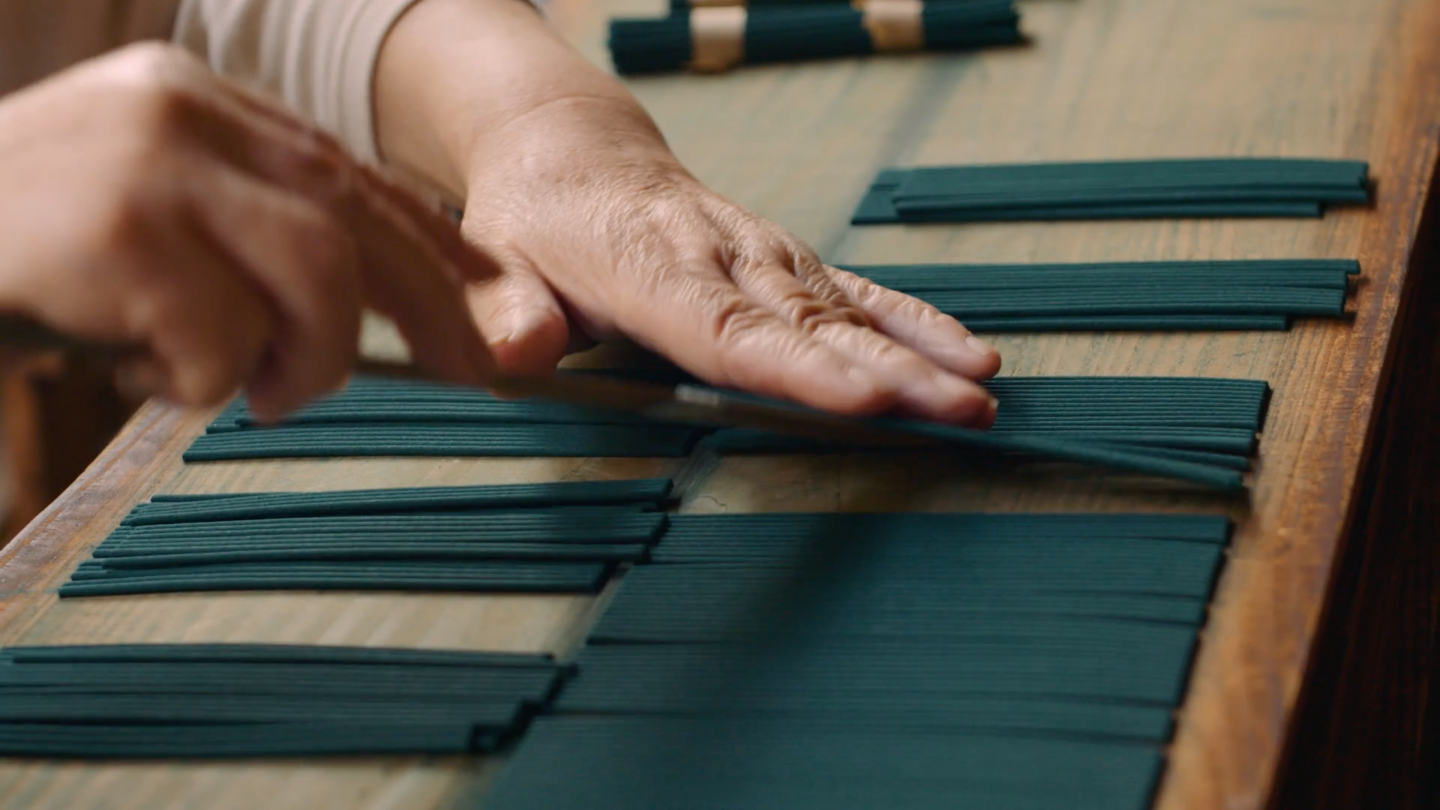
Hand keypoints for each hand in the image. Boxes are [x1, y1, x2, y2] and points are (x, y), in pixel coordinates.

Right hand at [0, 43, 496, 420]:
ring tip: (254, 392)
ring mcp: (148, 158)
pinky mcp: (116, 227)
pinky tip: (137, 372)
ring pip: (321, 271)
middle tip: (476, 374)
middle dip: (436, 309)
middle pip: (362, 216)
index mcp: (199, 100)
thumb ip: (245, 237)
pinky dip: (201, 380)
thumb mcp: (146, 225)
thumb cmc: (21, 257)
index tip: (499, 312)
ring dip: (307, 360)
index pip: (353, 176)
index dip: (441, 250)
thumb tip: (370, 308)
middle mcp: (183, 106)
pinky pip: (224, 334)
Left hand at [458, 99, 1001, 424]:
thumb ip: (510, 310)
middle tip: (960, 414)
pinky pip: (859, 288)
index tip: (866, 400)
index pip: (734, 331)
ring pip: (849, 310)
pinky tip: (968, 350)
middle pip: (814, 326)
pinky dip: (915, 320)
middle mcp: (724, 257)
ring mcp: (763, 255)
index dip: (802, 370)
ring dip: (919, 354)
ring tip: (981, 394)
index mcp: (653, 270)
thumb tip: (519, 353)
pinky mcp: (786, 257)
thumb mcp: (494, 260)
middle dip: (893, 373)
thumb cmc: (534, 221)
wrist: (572, 150)